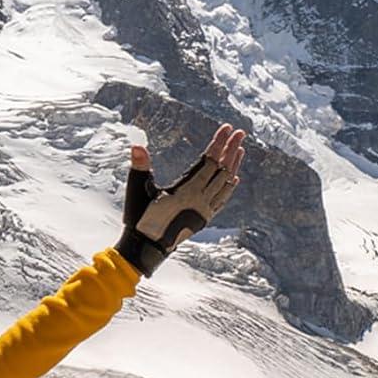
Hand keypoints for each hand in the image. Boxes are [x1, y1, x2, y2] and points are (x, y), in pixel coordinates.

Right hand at [116, 124, 245, 277]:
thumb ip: (140, 167)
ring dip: (234, 166)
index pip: (209, 161)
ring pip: (226, 184)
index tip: (227, 128)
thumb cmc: (139, 218)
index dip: (219, 143)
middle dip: (231, 149)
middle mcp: (200, 199)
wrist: (145, 249)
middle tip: (240, 132)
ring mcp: (204, 210)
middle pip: (221, 170)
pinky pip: (223, 200)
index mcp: (186, 190)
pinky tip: (234, 180)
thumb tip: (137, 146)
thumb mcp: (137, 190)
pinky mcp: (203, 219)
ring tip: (240, 150)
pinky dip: (230, 187)